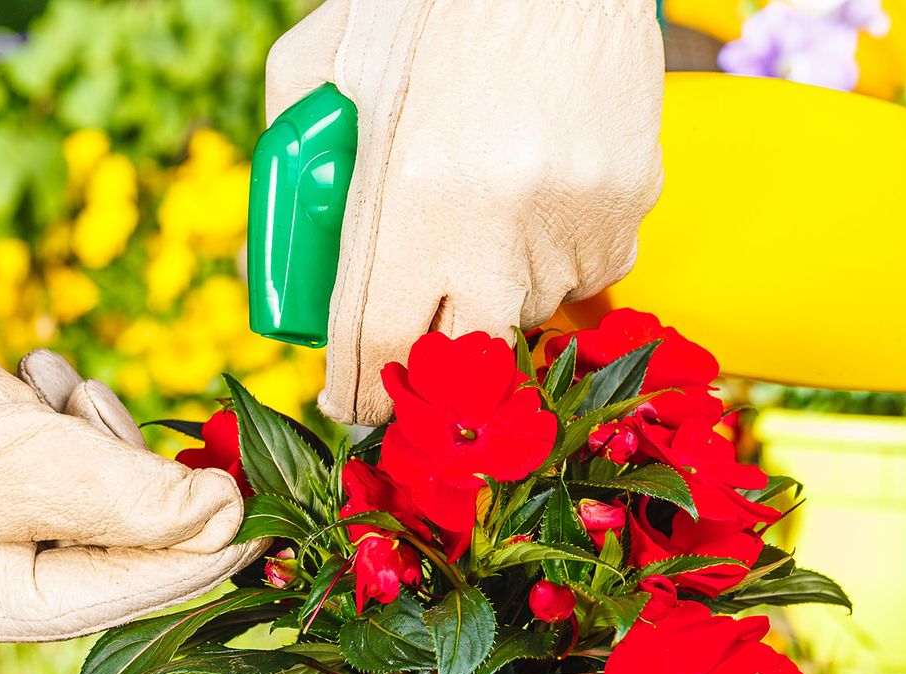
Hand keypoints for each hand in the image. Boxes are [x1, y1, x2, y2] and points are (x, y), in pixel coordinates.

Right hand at [0, 198, 263, 643]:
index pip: (122, 596)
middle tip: (97, 409)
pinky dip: (67, 413)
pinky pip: (73, 461)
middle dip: (128, 471)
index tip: (269, 519)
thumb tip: (226, 518)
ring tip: (44, 386)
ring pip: (105, 494)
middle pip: (120, 546)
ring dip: (94, 429)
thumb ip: (128, 493)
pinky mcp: (5, 482)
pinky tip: (32, 378)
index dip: (201, 557)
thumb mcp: (20, 449)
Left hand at [266, 0, 664, 423]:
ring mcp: (573, 220)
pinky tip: (538, 190)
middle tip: (416, 325)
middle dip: (433, 355)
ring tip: (482, 205)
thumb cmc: (432, 0)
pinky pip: (589, 267)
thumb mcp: (332, 55)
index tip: (350, 402)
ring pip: (530, 307)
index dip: (359, 390)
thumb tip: (276, 231)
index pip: (377, 344)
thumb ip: (293, 137)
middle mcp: (496, 225)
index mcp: (410, 193)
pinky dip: (557, 252)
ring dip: (497, 286)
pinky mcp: (630, 203)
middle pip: (461, 354)